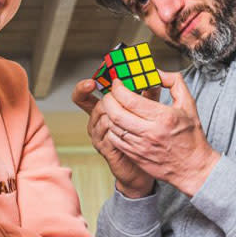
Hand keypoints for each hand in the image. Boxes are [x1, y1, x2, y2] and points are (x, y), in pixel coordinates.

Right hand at [72, 79, 155, 197]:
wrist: (147, 161)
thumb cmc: (145, 134)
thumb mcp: (145, 109)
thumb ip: (147, 92)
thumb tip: (152, 75)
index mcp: (101, 110)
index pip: (83, 96)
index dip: (83, 88)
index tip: (90, 82)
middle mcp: (96, 122)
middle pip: (94, 106)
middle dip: (108, 100)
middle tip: (120, 96)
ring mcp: (98, 136)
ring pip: (101, 119)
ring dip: (117, 114)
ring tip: (133, 116)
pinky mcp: (105, 148)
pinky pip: (107, 134)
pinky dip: (118, 128)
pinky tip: (129, 128)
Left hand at [100, 71, 219, 197]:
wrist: (193, 167)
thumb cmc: (191, 137)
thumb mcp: (188, 104)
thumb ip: (174, 83)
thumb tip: (156, 73)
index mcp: (163, 118)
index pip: (131, 100)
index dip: (119, 89)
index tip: (117, 83)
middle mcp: (150, 133)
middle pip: (116, 113)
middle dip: (109, 99)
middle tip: (111, 94)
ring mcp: (140, 146)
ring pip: (113, 126)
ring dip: (109, 114)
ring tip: (113, 106)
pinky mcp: (135, 156)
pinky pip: (115, 140)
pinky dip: (112, 128)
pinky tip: (117, 122)